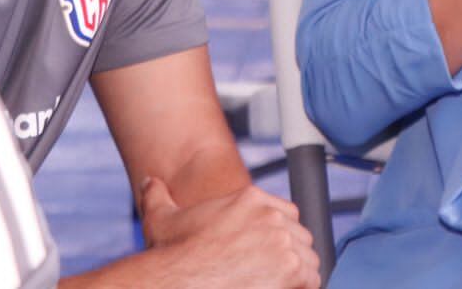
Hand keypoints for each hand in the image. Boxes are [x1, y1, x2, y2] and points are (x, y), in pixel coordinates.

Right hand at [139, 178, 319, 287]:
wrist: (176, 282)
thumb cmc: (171, 256)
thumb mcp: (161, 220)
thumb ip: (158, 196)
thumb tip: (150, 182)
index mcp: (252, 199)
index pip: (285, 213)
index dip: (279, 233)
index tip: (266, 250)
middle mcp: (273, 217)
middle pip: (298, 235)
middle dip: (288, 253)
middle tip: (269, 272)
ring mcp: (285, 243)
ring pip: (306, 258)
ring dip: (297, 272)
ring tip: (275, 283)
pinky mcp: (293, 270)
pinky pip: (312, 279)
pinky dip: (301, 287)